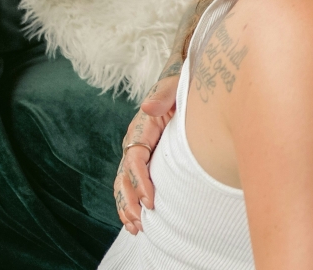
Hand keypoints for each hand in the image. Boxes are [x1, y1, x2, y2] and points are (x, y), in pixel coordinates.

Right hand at [113, 72, 179, 233]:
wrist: (187, 86)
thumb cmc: (183, 86)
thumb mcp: (176, 85)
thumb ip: (163, 94)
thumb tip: (148, 107)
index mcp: (142, 127)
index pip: (135, 158)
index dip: (140, 181)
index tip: (151, 200)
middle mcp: (136, 142)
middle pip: (125, 176)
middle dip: (130, 201)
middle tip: (141, 221)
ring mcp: (140, 152)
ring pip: (125, 184)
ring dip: (127, 207)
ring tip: (136, 227)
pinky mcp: (148, 160)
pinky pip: (133, 184)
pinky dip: (132, 202)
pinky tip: (137, 220)